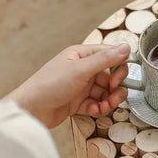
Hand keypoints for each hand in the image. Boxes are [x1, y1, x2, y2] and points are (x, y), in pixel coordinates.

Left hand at [5, 43, 129, 127]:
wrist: (31, 109)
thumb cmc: (49, 85)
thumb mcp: (80, 69)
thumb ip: (105, 59)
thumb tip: (126, 47)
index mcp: (82, 55)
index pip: (110, 55)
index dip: (119, 68)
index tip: (118, 80)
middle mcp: (83, 69)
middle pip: (110, 76)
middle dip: (115, 88)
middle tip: (113, 96)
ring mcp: (81, 86)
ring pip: (105, 92)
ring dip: (109, 101)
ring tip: (105, 107)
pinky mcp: (79, 101)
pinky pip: (97, 103)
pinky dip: (98, 108)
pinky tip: (93, 110)